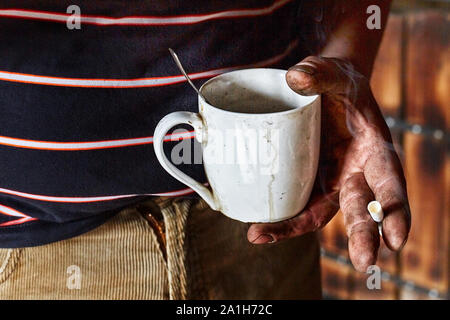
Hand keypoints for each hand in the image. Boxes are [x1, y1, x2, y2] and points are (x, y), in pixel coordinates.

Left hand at [247, 56, 410, 271]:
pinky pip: (298, 204)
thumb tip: (296, 78)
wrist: (327, 93)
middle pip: (360, 209)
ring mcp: (331, 181)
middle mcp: (356, 173)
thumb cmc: (339, 86)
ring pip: (319, 212)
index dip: (395, 211)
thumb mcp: (334, 73)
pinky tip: (259, 226)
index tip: (396, 239)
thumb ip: (319, 73)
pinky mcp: (310, 182)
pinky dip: (281, 217)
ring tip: (261, 236)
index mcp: (375, 151)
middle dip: (363, 236)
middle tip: (362, 262)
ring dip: (294, 229)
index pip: (390, 183)